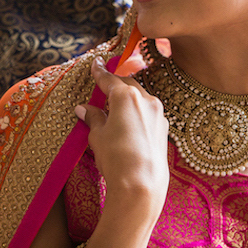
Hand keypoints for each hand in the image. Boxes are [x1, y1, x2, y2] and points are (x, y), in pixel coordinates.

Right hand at [75, 57, 169, 212]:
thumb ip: (93, 118)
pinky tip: (129, 125)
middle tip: (103, 87)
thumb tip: (84, 109)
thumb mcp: (98, 136)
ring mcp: (157, 113)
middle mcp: (145, 99)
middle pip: (127, 85)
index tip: (96, 63)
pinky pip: (148, 113)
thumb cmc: (116, 158)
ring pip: (140, 98)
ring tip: (115, 109)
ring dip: (128, 100)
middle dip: (115, 85)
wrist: (142, 184)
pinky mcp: (164, 128)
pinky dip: (138, 113)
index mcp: (125, 96)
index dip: (100, 71)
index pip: (109, 78)